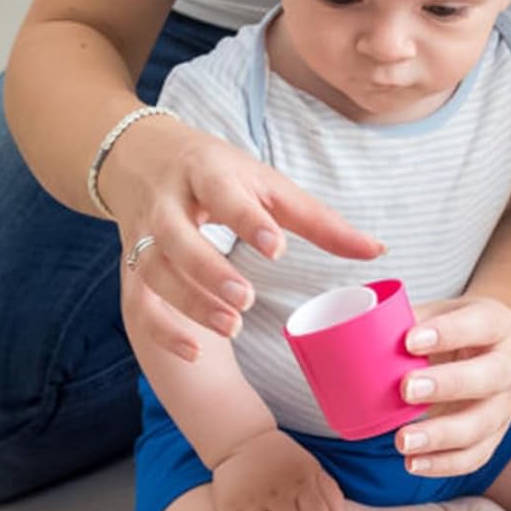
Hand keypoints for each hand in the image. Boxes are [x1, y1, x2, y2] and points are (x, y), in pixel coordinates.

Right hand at [103, 116, 384, 358]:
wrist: (144, 159)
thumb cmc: (221, 175)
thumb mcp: (271, 186)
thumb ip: (321, 222)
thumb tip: (378, 250)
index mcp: (208, 173)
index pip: (225, 194)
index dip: (249, 220)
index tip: (277, 248)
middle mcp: (168, 202)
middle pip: (176, 236)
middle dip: (208, 269)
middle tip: (247, 299)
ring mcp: (143, 234)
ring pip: (154, 270)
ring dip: (190, 302)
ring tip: (232, 327)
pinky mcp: (131, 265)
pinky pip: (138, 301)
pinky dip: (161, 329)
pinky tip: (194, 352)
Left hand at [392, 296, 510, 477]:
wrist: (482, 350)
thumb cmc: (451, 330)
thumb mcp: (436, 313)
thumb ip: (406, 320)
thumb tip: (359, 331)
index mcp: (498, 324)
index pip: (482, 324)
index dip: (450, 333)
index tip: (410, 341)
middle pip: (492, 377)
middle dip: (449, 384)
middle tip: (406, 389)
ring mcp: (506, 404)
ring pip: (483, 424)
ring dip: (442, 435)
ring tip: (403, 440)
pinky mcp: (496, 435)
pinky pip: (475, 456)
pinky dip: (444, 464)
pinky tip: (413, 463)